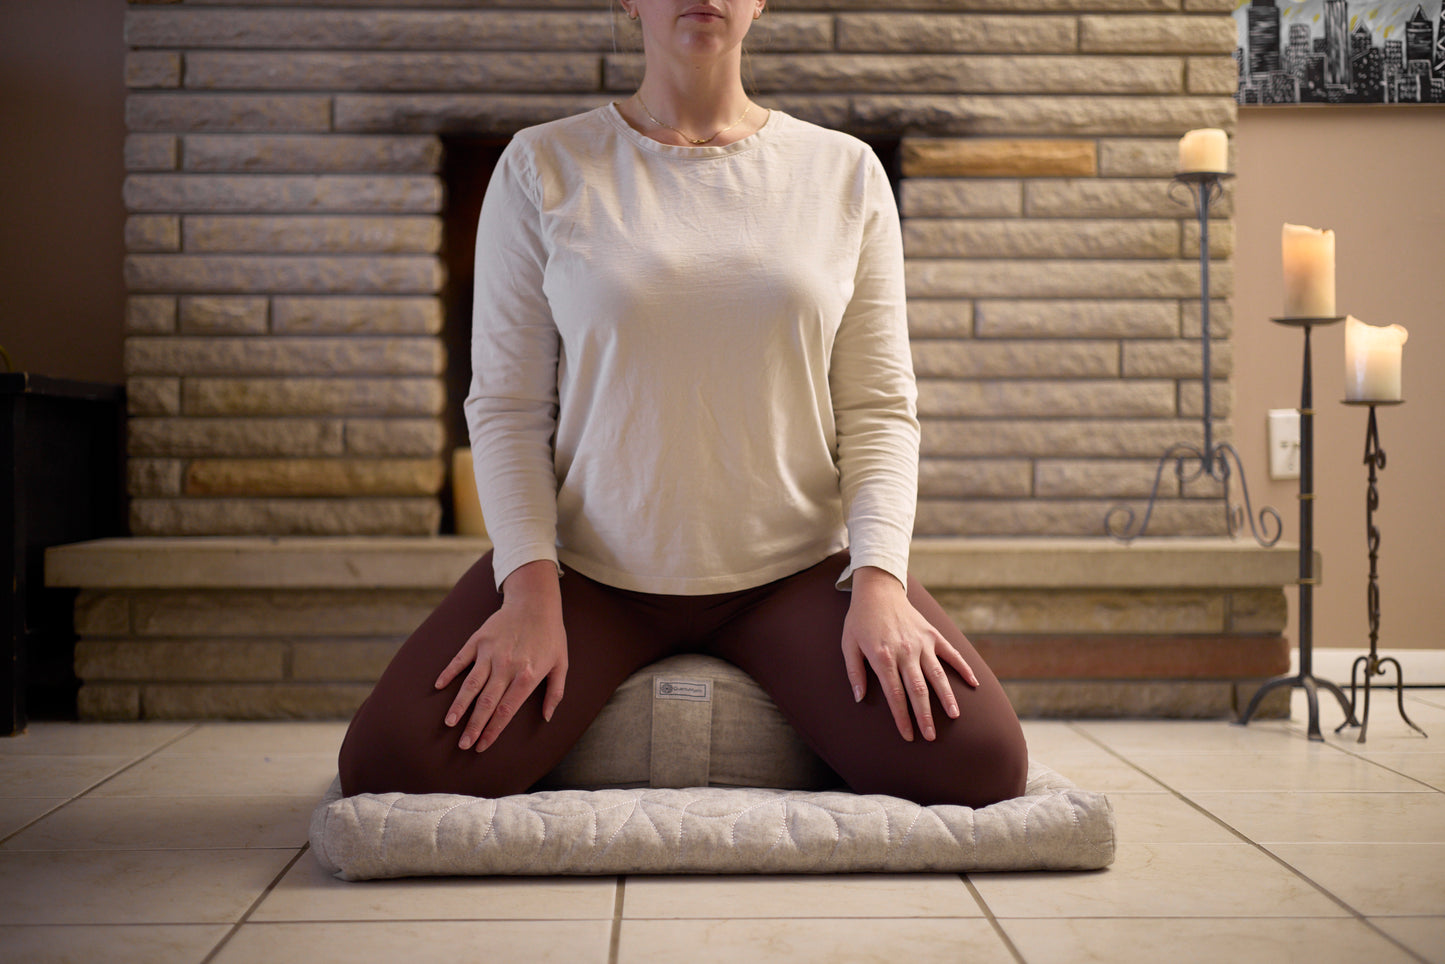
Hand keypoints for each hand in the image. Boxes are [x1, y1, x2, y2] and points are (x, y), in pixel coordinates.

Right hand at [434, 560, 566, 751]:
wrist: (536, 602)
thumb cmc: (551, 635)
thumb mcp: (561, 664)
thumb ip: (555, 692)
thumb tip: (547, 717)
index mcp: (528, 676)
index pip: (507, 710)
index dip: (493, 730)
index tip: (483, 746)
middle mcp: (507, 666)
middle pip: (487, 703)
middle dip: (474, 726)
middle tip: (463, 745)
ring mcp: (491, 652)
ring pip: (471, 684)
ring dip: (459, 705)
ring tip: (449, 723)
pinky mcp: (479, 640)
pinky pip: (461, 659)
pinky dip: (449, 672)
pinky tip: (439, 686)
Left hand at [841, 566, 978, 742]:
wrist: (878, 591)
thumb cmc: (860, 621)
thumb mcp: (848, 645)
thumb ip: (855, 672)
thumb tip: (860, 698)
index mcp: (883, 657)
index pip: (895, 695)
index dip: (902, 718)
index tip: (908, 736)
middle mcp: (905, 651)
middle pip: (918, 689)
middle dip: (925, 715)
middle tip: (931, 736)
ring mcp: (922, 642)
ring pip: (937, 674)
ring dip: (946, 697)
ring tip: (954, 716)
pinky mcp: (933, 634)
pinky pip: (951, 653)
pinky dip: (963, 668)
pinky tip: (973, 684)